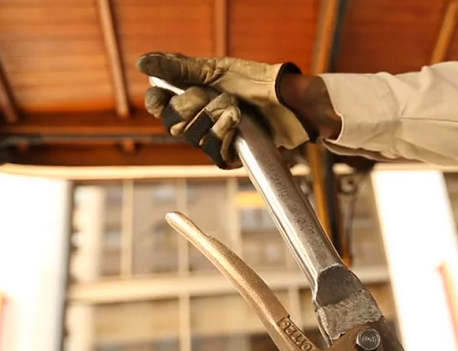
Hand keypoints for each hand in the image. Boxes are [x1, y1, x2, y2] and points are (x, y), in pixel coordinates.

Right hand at [136, 52, 313, 168]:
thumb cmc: (257, 82)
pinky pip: (214, 154)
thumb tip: (142, 62)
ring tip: (236, 107)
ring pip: (194, 139)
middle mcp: (199, 120)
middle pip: (172, 125)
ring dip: (215, 118)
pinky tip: (238, 124)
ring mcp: (215, 139)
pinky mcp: (231, 155)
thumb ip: (180, 68)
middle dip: (192, 107)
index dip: (158, 103)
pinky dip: (224, 135)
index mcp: (191, 97)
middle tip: (213, 95)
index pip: (160, 107)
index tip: (162, 97)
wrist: (289, 100)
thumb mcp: (217, 69)